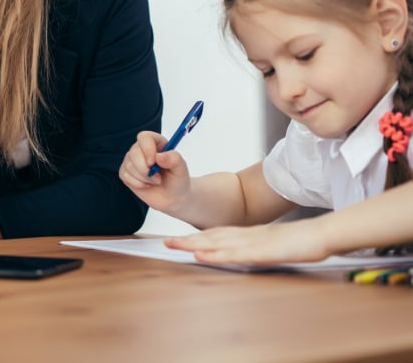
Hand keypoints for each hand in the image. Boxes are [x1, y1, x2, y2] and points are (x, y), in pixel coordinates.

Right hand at [119, 130, 191, 212]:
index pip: (145, 137)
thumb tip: (159, 156)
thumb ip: (174, 159)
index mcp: (156, 143)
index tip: (153, 162)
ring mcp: (131, 160)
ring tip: (156, 181)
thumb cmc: (177, 180)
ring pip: (129, 166)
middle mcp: (141, 149)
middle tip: (158, 179)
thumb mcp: (181, 170)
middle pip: (134, 152)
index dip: (147, 148)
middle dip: (145, 169)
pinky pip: (125, 176)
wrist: (172, 197)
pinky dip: (138, 184)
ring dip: (144, 178)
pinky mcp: (125, 172)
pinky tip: (147, 185)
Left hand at [164, 220, 332, 264]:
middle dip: (188, 239)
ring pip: (217, 243)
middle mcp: (247, 235)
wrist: (323, 233)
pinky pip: (233, 254)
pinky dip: (215, 255)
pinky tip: (200, 256)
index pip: (219, 233)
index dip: (199, 236)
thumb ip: (261, 246)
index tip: (181, 238)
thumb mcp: (276, 243)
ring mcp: (253, 242)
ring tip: (174, 245)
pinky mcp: (260, 251)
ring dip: (194, 244)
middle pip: (212, 236)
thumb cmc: (303, 241)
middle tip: (166, 241)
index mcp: (250, 234)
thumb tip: (250, 253)